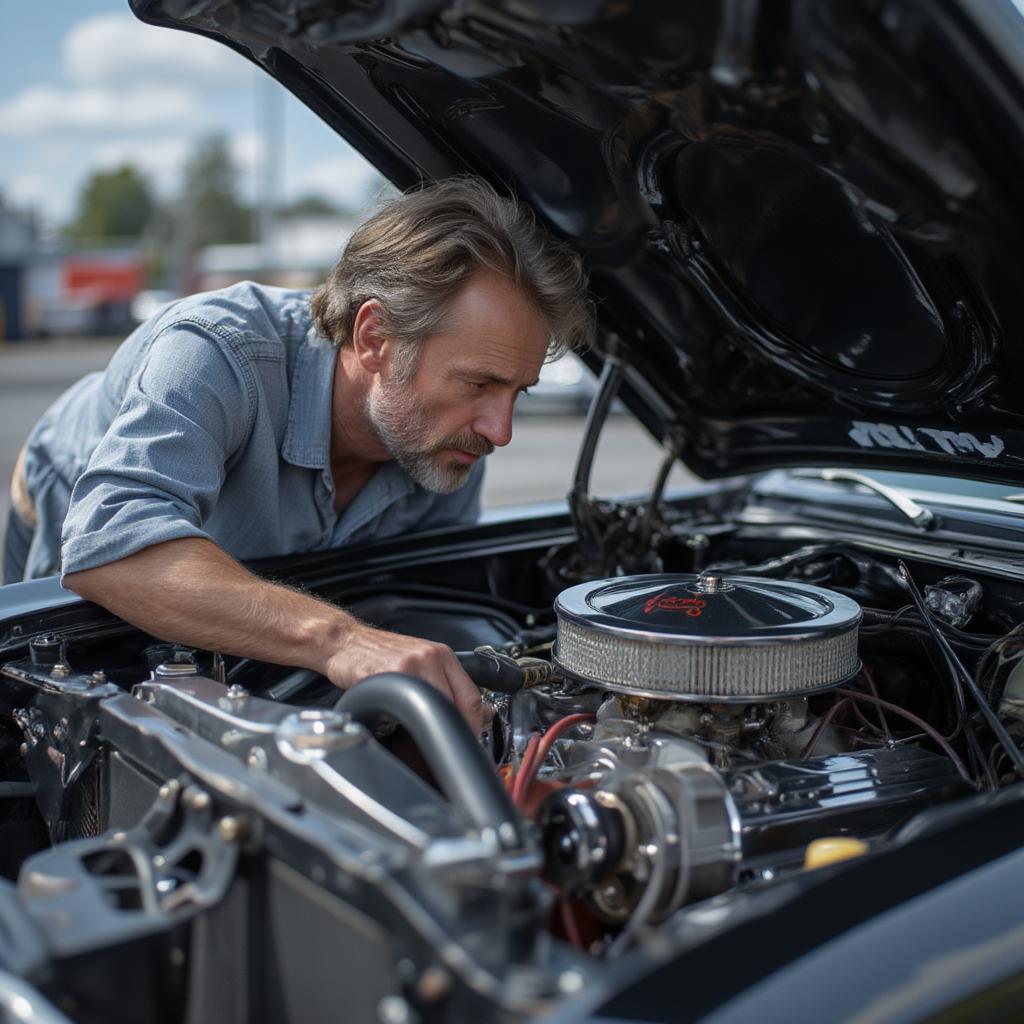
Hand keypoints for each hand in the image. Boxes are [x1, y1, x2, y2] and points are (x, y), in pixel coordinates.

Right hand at [324, 622, 484, 731]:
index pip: (472, 695)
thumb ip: (442, 682)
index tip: (470, 741)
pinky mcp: (391, 673)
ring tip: (427, 742)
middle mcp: (432, 657)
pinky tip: (401, 727)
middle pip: (460, 703)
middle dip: (458, 730)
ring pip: (437, 707)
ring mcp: (413, 664)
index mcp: (443, 655)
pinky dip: (408, 722)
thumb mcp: (419, 661)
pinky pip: (408, 705)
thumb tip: (467, 713)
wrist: (346, 642)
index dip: (474, 725)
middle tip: (450, 748)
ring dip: (435, 729)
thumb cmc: (379, 654)